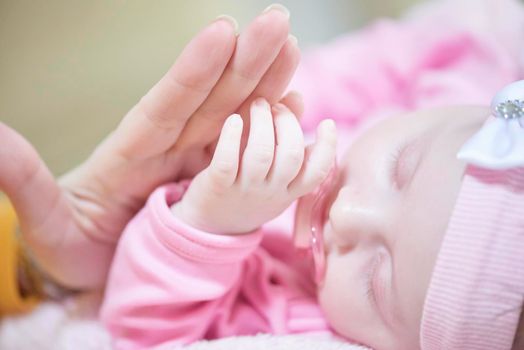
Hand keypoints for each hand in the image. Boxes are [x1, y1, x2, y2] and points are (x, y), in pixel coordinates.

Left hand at [0, 5, 300, 288]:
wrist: (96, 270)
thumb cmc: (70, 246)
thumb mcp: (46, 223)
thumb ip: (27, 184)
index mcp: (130, 152)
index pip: (165, 103)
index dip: (194, 70)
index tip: (223, 32)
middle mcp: (168, 147)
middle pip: (211, 98)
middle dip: (245, 61)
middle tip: (279, 23)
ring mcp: (194, 160)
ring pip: (235, 115)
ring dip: (264, 83)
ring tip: (292, 50)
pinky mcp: (213, 179)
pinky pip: (246, 150)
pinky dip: (270, 128)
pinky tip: (292, 105)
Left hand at [172, 99, 336, 234]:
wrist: (213, 225)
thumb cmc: (249, 188)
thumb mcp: (274, 171)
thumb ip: (287, 134)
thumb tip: (297, 96)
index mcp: (289, 190)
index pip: (317, 173)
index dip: (328, 147)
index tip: (327, 123)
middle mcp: (270, 192)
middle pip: (290, 155)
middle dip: (287, 122)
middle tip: (274, 106)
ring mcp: (244, 190)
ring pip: (260, 154)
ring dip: (262, 123)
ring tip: (257, 105)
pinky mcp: (216, 187)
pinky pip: (227, 161)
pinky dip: (232, 137)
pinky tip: (234, 121)